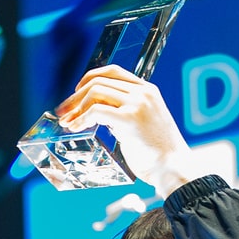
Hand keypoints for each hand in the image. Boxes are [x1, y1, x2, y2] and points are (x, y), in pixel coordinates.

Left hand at [54, 66, 202, 197]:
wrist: (173, 167)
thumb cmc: (158, 153)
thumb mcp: (143, 123)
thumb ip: (124, 111)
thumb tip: (97, 110)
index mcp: (148, 90)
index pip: (112, 71)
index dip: (89, 79)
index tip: (77, 93)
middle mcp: (143, 92)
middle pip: (99, 80)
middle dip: (76, 96)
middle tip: (64, 111)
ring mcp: (138, 104)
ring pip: (95, 91)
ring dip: (76, 107)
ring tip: (68, 122)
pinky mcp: (130, 119)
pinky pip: (96, 111)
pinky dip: (81, 119)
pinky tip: (75, 128)